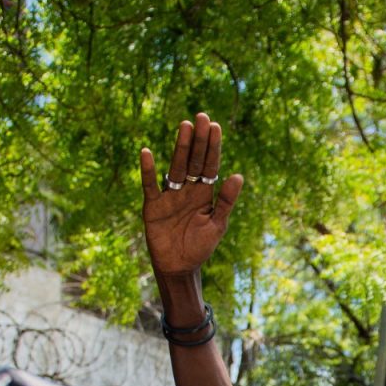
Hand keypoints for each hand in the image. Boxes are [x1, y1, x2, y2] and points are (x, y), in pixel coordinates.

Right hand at [139, 113, 244, 278]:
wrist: (179, 267)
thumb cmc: (200, 247)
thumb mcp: (217, 225)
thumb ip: (226, 202)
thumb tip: (238, 175)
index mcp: (204, 194)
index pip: (210, 165)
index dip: (213, 147)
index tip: (216, 127)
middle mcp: (187, 190)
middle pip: (194, 161)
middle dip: (199, 140)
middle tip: (202, 117)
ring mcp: (170, 196)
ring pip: (176, 167)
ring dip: (180, 147)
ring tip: (185, 126)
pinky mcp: (153, 206)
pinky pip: (150, 185)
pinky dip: (148, 170)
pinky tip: (147, 152)